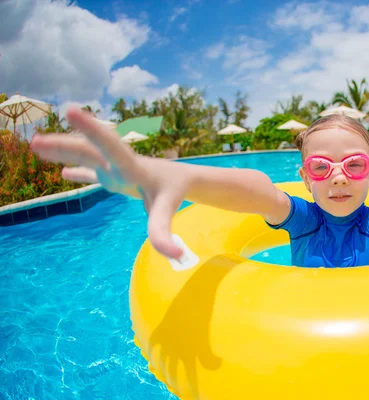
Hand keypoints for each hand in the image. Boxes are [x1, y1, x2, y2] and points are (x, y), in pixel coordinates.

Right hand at [31, 107, 185, 258]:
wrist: (183, 180)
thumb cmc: (175, 192)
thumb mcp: (168, 210)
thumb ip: (163, 231)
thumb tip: (174, 254)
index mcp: (131, 166)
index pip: (110, 146)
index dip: (91, 129)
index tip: (71, 111)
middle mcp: (119, 164)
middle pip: (89, 151)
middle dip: (64, 146)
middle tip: (36, 141)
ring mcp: (115, 169)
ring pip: (86, 157)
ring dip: (63, 152)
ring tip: (37, 145)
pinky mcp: (115, 177)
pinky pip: (92, 172)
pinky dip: (78, 172)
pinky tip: (63, 173)